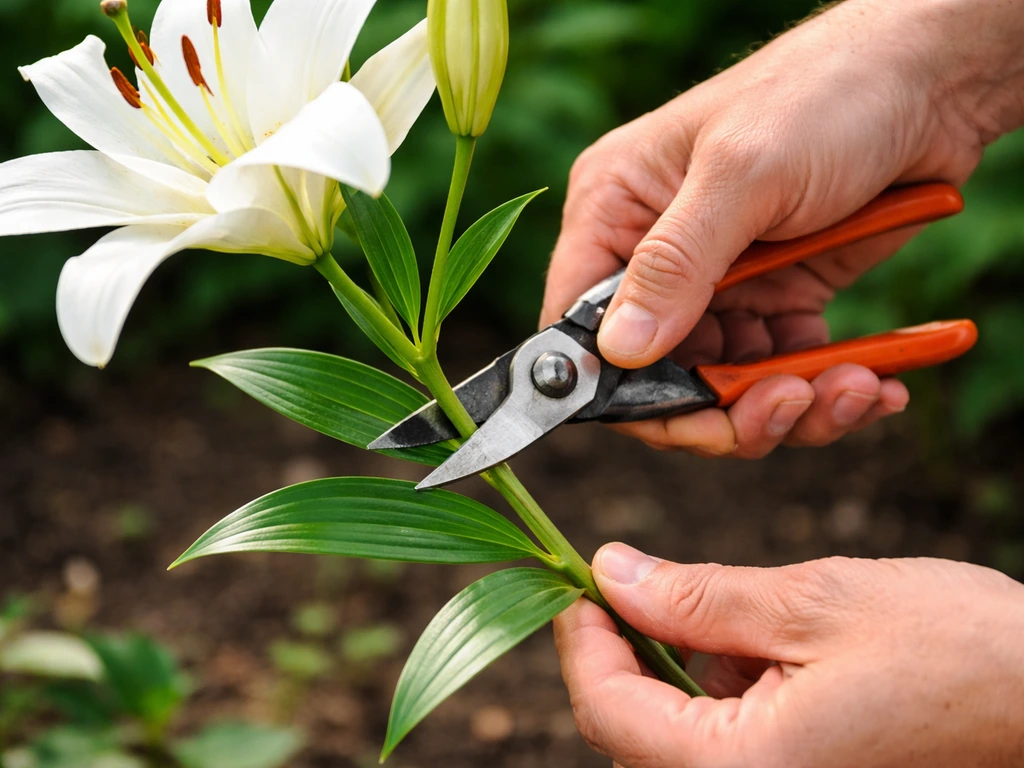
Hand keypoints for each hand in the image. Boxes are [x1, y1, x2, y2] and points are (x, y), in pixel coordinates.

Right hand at [541, 0, 1023, 457]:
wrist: (932, 79)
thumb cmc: (825, 94)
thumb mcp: (744, 172)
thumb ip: (675, 263)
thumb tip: (620, 352)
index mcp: (615, 210)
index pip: (580, 323)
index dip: (620, 386)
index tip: (689, 417)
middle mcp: (655, 253)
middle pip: (658, 373)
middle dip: (725, 408)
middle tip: (790, 404)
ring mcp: (719, 280)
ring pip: (725, 385)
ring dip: (788, 405)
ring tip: (855, 387)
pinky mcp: (778, 296)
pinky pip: (782, 368)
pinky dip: (824, 390)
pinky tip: (873, 383)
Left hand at [554, 544, 1023, 767]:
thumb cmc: (954, 651)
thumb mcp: (810, 603)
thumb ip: (694, 597)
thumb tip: (609, 572)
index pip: (609, 711)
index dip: (581, 639)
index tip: (580, 583)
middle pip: (635, 731)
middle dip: (633, 651)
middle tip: (652, 585)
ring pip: (679, 733)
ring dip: (688, 666)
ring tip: (754, 622)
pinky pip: (728, 742)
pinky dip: (730, 687)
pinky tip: (778, 651)